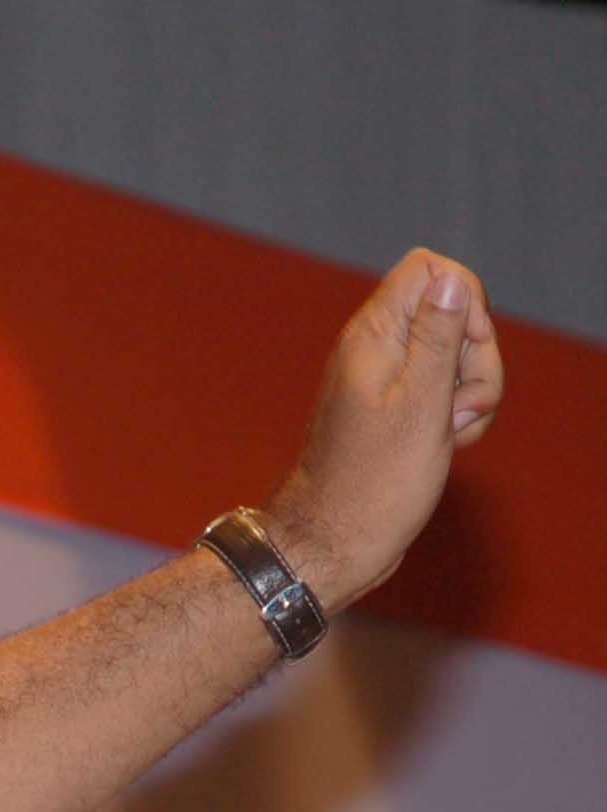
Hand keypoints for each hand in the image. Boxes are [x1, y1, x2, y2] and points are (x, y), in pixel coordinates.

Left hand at [264, 247, 503, 611]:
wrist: (336, 540)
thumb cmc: (374, 482)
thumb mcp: (421, 404)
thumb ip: (438, 337)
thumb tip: (449, 279)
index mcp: (374, 336)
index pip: (430, 270)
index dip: (464, 300)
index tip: (463, 349)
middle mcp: (377, 350)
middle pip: (454, 313)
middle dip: (475, 357)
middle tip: (455, 407)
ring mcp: (387, 381)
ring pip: (457, 357)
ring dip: (472, 393)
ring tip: (449, 434)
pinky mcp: (397, 411)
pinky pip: (445, 393)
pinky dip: (458, 415)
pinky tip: (447, 445)